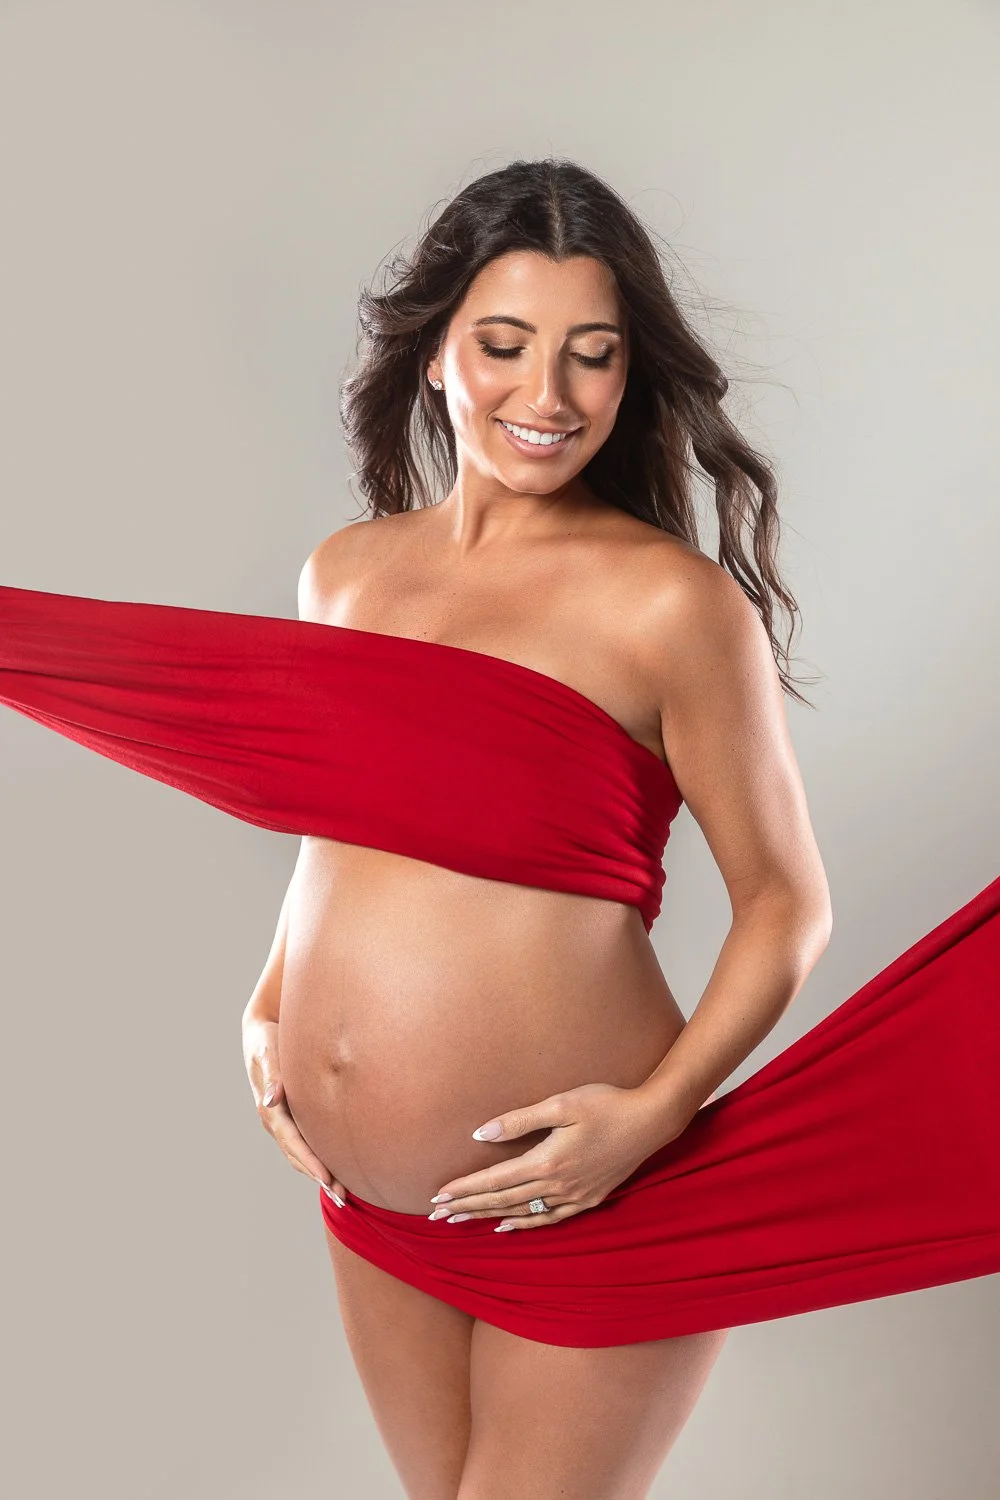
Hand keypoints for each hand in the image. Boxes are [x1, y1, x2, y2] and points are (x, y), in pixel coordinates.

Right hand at [241, 1007, 346, 1207]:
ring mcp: (284, 1120)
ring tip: (342, 1191)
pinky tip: (335, 1166)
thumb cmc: (266, 1040)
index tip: (327, 1180)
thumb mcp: (267, 1053)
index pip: (293, 1143)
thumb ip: (272, 1074)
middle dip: (319, 1176)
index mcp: (270, 1110)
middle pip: (298, 1155)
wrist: (261, 1030)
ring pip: (302, 1153)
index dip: (310, 1162)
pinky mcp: (293, 1114)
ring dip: (320, 1173)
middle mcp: (276, 1120)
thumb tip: (272, 1098)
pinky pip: (306, 1142)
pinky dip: (318, 1158)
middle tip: (343, 1196)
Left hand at [429, 1082, 673, 1230]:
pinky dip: (524, 1225)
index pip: (495, 1181)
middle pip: (502, 1201)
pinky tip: (506, 1227)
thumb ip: (519, 1120)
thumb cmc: (605, 1104)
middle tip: (437, 1216)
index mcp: (547, 1161)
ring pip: (522, 1213)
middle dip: (468, 1207)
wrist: (651, 1121)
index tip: (438, 1196)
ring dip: (488, 1217)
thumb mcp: (561, 1104)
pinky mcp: (588, 1199)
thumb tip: (481, 1134)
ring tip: (462, 1222)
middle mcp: (557, 1185)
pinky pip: (548, 1219)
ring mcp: (574, 1196)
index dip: (465, 1188)